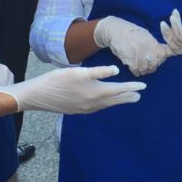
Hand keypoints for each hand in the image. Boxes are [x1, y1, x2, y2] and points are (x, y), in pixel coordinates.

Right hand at [0, 65, 145, 113]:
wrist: (37, 96)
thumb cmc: (56, 80)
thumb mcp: (77, 71)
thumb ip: (98, 71)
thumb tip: (116, 71)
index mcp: (95, 93)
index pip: (118, 90)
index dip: (131, 87)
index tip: (144, 86)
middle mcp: (93, 104)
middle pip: (115, 100)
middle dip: (127, 97)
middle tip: (139, 95)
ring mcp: (85, 109)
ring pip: (106, 105)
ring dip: (118, 101)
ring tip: (127, 98)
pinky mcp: (78, 110)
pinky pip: (98, 107)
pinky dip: (106, 104)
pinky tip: (105, 101)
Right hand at [93, 16, 170, 75]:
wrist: (115, 31)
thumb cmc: (131, 32)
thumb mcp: (146, 35)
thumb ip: (154, 44)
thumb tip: (163, 52)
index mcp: (152, 42)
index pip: (163, 55)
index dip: (161, 59)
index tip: (157, 59)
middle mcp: (147, 49)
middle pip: (155, 64)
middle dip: (152, 66)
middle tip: (148, 65)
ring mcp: (139, 56)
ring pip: (145, 69)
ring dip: (143, 70)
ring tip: (140, 66)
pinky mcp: (130, 61)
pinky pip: (136, 71)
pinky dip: (135, 71)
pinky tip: (134, 68)